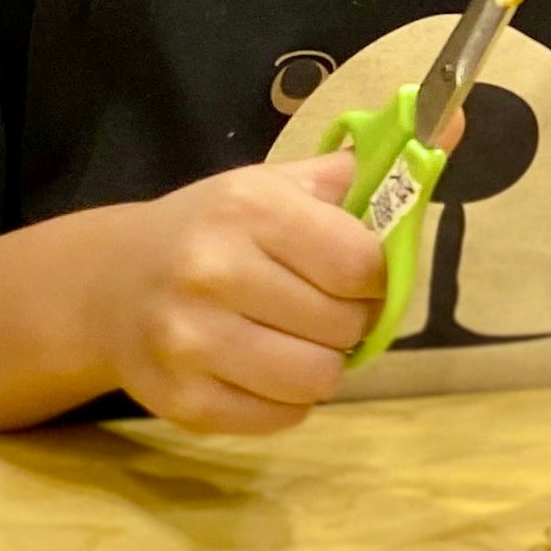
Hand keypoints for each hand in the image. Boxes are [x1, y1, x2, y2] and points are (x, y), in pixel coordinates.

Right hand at [88, 152, 380, 432]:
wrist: (110, 284)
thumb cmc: (209, 230)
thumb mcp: (269, 184)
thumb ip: (351, 173)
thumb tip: (440, 134)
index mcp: (247, 207)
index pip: (358, 262)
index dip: (374, 276)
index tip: (357, 276)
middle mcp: (214, 272)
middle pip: (343, 324)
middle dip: (348, 320)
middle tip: (325, 310)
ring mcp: (192, 342)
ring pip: (317, 378)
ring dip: (322, 364)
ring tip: (300, 341)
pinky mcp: (184, 402)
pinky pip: (282, 416)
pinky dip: (288, 399)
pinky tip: (266, 370)